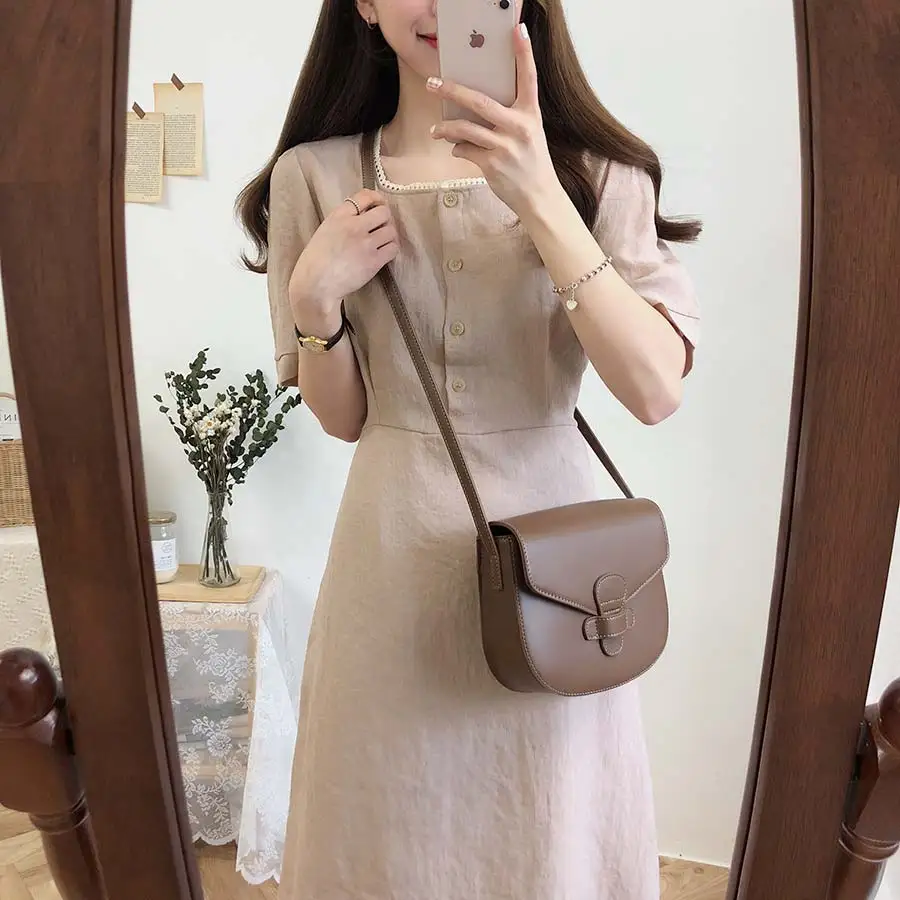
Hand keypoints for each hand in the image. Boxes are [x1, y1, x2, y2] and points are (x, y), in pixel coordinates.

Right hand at [289, 189, 398, 327]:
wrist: (315, 286)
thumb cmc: (315, 262)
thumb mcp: (325, 231)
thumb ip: (343, 221)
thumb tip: (363, 216)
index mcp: (338, 216)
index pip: (364, 196)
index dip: (376, 199)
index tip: (379, 205)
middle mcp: (353, 226)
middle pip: (384, 212)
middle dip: (386, 219)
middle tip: (382, 228)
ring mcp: (365, 243)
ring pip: (391, 230)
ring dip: (389, 236)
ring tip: (382, 243)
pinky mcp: (373, 261)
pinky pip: (393, 248)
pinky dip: (391, 250)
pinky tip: (384, 254)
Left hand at [426, 23, 560, 215]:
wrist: (539, 198)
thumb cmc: (531, 163)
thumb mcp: (530, 134)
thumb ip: (510, 117)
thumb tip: (474, 105)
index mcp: (531, 115)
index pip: (529, 78)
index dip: (524, 53)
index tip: (517, 29)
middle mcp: (519, 127)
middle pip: (479, 101)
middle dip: (452, 90)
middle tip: (433, 83)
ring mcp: (505, 147)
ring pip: (465, 129)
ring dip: (446, 128)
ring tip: (436, 130)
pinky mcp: (492, 165)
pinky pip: (465, 150)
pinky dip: (458, 149)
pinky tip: (458, 150)